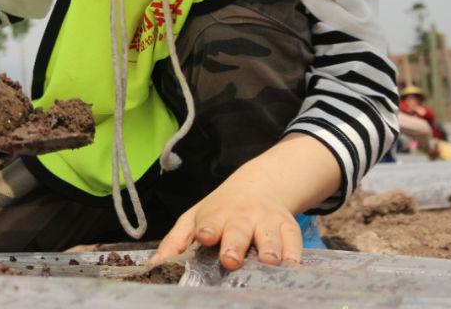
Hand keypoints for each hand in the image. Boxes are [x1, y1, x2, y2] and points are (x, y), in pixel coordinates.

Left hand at [151, 182, 301, 269]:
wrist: (259, 185)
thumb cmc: (221, 210)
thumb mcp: (194, 219)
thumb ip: (175, 241)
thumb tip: (155, 264)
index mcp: (216, 216)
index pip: (209, 222)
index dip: (208, 229)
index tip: (206, 237)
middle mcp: (242, 217)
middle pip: (239, 231)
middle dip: (235, 244)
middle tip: (231, 259)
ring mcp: (266, 221)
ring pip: (269, 236)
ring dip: (269, 248)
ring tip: (268, 261)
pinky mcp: (288, 226)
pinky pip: (294, 239)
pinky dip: (295, 251)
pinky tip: (293, 263)